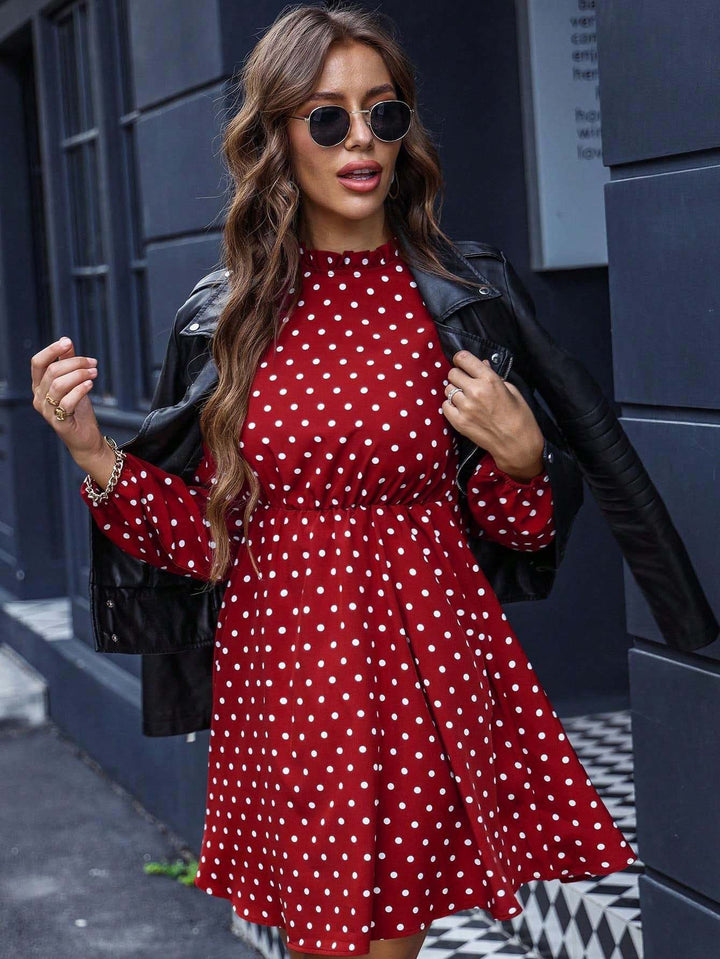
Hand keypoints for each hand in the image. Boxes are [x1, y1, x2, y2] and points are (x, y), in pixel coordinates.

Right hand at [31, 336, 105, 467]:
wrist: (85, 438)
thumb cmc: (78, 410)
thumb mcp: (74, 383)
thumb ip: (68, 363)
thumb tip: (66, 341)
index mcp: (39, 386)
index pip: (37, 362)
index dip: (52, 350)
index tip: (68, 342)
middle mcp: (39, 398)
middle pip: (52, 371)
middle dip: (75, 363)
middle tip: (93, 363)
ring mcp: (47, 411)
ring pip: (59, 384)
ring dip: (80, 374)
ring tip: (94, 373)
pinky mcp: (59, 422)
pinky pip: (67, 401)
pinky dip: (80, 390)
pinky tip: (90, 385)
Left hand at [441, 350, 544, 481]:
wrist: (517, 444)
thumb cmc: (519, 416)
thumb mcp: (511, 390)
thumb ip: (493, 375)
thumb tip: (481, 364)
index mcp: (489, 380)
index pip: (464, 359)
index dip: (461, 359)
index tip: (462, 362)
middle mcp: (475, 391)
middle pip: (452, 373)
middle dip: (459, 375)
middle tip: (466, 382)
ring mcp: (465, 408)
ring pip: (448, 389)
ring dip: (455, 391)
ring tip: (466, 398)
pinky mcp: (458, 422)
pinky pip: (445, 406)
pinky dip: (451, 405)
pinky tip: (462, 408)